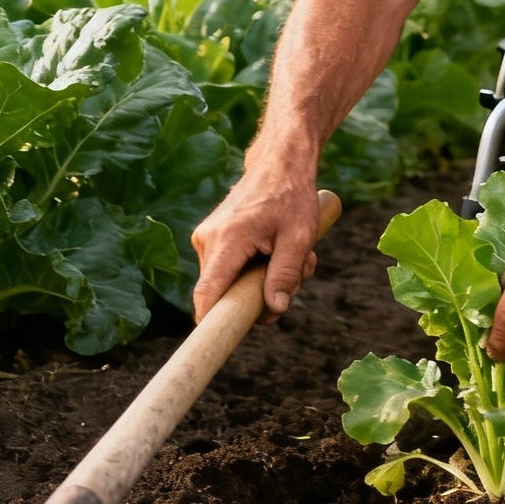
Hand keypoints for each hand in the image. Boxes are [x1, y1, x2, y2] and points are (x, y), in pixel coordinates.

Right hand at [191, 168, 320, 324]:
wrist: (279, 164)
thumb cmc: (291, 197)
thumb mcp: (298, 238)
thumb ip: (285, 275)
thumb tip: (273, 310)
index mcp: (227, 240)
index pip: (208, 291)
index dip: (212, 320)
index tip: (220, 339)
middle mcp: (207, 240)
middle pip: (223, 293)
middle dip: (260, 295)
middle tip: (298, 276)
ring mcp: (206, 238)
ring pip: (229, 283)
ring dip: (262, 279)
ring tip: (291, 255)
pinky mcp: (211, 239)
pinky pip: (229, 269)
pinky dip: (255, 268)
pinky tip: (277, 250)